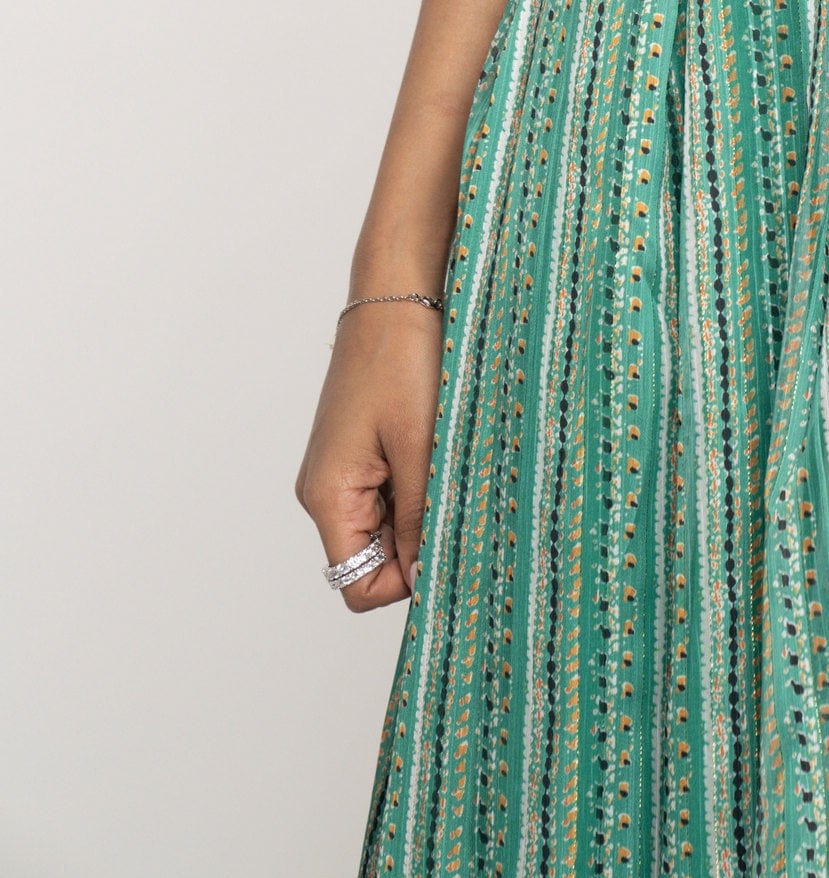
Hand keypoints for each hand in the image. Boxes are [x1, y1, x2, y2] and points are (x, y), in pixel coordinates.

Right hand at [295, 301, 444, 612]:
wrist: (395, 293)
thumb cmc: (403, 361)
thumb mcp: (420, 446)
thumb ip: (418, 518)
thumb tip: (424, 578)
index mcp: (328, 496)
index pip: (358, 584)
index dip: (405, 579)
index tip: (447, 541)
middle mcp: (324, 491)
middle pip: (371, 559)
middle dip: (416, 541)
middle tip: (456, 498)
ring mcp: (339, 471)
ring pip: (383, 526)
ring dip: (419, 510)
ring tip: (446, 464)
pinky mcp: (356, 451)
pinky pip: (386, 493)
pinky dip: (415, 486)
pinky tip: (437, 451)